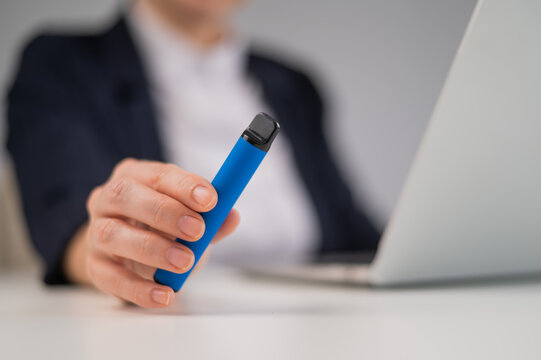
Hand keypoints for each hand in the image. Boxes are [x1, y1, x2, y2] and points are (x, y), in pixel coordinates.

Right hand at [64, 158, 239, 307]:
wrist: (130, 252)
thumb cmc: (165, 226)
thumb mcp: (192, 217)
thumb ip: (212, 218)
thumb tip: (232, 216)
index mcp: (135, 175)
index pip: (157, 174)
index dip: (184, 185)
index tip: (211, 200)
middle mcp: (107, 198)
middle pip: (125, 195)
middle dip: (165, 212)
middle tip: (197, 230)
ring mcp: (95, 232)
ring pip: (112, 234)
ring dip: (152, 248)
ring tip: (184, 262)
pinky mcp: (94, 265)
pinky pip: (111, 277)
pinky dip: (139, 288)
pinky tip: (165, 294)